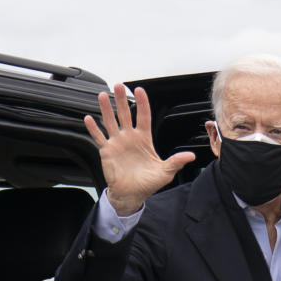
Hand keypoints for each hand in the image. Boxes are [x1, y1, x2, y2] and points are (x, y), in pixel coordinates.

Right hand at [84, 84, 195, 215]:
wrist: (132, 194)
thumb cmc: (148, 183)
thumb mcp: (165, 172)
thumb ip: (176, 162)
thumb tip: (191, 156)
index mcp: (144, 139)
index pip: (143, 116)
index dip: (142, 103)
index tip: (139, 90)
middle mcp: (129, 137)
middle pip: (125, 114)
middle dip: (122, 100)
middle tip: (118, 85)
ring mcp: (117, 143)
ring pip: (110, 121)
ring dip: (106, 109)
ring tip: (103, 95)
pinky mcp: (107, 151)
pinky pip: (99, 137)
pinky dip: (93, 128)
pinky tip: (89, 118)